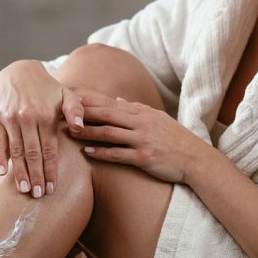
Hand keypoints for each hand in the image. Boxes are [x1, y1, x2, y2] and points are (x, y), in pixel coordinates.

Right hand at [0, 60, 85, 196]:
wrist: (20, 72)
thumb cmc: (49, 89)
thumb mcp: (67, 94)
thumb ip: (75, 110)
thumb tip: (80, 127)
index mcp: (47, 116)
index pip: (50, 150)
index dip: (51, 170)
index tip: (53, 188)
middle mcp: (28, 118)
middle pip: (32, 154)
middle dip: (36, 176)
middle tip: (38, 195)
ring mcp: (11, 119)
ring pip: (16, 151)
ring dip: (19, 172)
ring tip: (24, 189)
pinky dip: (0, 157)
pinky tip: (2, 173)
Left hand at [72, 89, 205, 183]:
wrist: (196, 159)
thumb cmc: (176, 140)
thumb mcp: (159, 119)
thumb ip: (137, 110)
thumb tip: (120, 100)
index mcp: (143, 112)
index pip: (111, 102)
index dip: (89, 100)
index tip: (69, 97)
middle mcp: (142, 122)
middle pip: (106, 114)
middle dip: (83, 113)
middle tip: (61, 112)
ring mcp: (143, 140)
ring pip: (109, 132)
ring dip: (88, 131)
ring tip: (70, 132)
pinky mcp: (144, 157)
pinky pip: (118, 154)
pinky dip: (101, 152)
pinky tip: (87, 152)